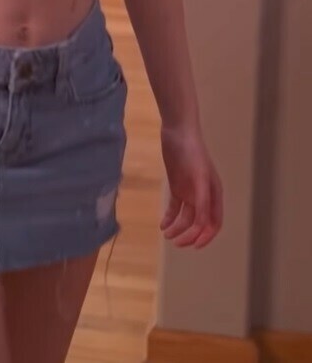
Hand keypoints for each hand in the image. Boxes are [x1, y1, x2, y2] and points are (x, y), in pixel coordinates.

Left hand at [160, 124, 222, 248]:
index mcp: (214, 194)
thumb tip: (203, 223)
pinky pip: (176, 207)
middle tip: (176, 243)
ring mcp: (190, 191)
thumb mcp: (199, 176)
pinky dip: (170, 217)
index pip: (214, 222)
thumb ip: (202, 199)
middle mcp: (204, 195)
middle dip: (190, 235)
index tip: (194, 245)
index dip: (206, 236)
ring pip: (186, 217)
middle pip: (200, 223)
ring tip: (166, 234)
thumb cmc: (192, 152)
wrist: (178, 131)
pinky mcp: (178, 186)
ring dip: (178, 228)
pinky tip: (163, 224)